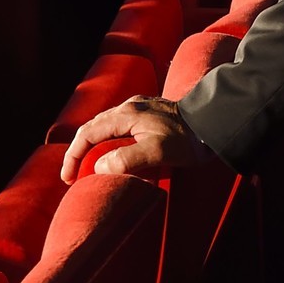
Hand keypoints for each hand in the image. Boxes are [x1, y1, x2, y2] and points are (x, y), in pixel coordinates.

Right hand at [58, 96, 209, 184]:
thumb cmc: (188, 140)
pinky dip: (107, 139)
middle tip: (73, 174)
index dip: (73, 155)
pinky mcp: (150, 112)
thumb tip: (99, 165)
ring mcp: (140, 107)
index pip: (88, 133)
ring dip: (92, 144)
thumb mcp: (158, 153)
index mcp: (126, 114)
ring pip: (106, 124)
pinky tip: (113, 150)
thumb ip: (127, 159)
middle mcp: (130, 106)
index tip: (68, 177)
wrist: (215, 122)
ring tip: (88, 165)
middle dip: (79, 150)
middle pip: (93, 126)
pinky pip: (119, 125)